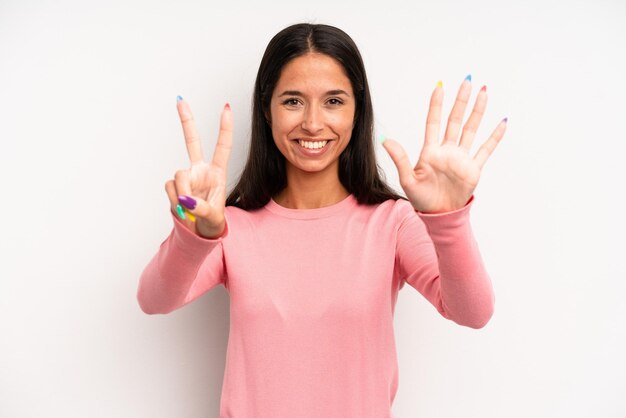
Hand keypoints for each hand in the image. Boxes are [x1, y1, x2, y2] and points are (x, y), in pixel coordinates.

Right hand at [164, 98, 232, 237]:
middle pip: (192, 141)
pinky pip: (170, 188)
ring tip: (189, 208)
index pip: (222, 146)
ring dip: (182, 193)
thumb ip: (202, 208)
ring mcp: (186, 177)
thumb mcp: (214, 217)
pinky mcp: (174, 186)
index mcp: (217, 172)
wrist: (200, 232)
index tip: (226, 107)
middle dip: (186, 121)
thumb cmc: (213, 221)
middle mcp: (201, 170)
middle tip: (179, 99)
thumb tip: (186, 200)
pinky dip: (174, 200)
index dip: (224, 128)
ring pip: (179, 176)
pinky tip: (181, 207)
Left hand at [382, 77, 506, 212]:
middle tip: (468, 81)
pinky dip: (495, 137)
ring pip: (471, 129)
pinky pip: (486, 149)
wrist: (439, 216)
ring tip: (484, 93)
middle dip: (461, 101)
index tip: (439, 86)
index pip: (434, 122)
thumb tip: (385, 140)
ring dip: (478, 111)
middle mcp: (447, 150)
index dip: (436, 105)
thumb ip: (399, 159)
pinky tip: (502, 122)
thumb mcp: (408, 179)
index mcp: (430, 151)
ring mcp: (461, 158)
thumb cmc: (421, 199)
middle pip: (455, 120)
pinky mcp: (473, 169)